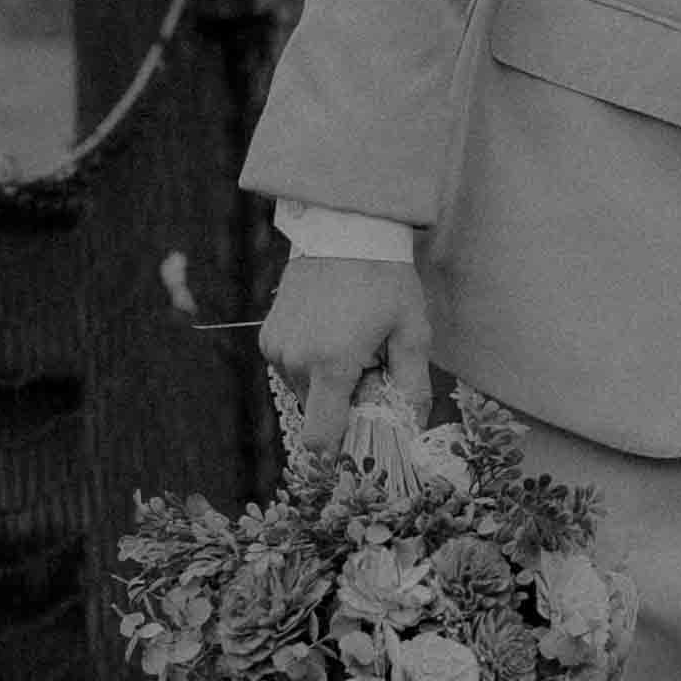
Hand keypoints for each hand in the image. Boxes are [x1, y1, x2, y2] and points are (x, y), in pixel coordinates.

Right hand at [261, 247, 433, 464]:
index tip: (360, 439)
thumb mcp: (411, 331)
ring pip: (303, 392)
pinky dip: (310, 364)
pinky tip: (330, 334)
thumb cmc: (384, 279)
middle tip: (369, 370)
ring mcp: (276, 348)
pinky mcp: (267, 336)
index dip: (340, 449)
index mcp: (330, 364)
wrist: (344, 230)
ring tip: (350, 345)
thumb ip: (413, 386)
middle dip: (343, 405)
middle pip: (316, 414)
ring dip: (326, 384)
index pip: (320, 438)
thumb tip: (413, 429)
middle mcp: (295, 361)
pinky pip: (290, 369)